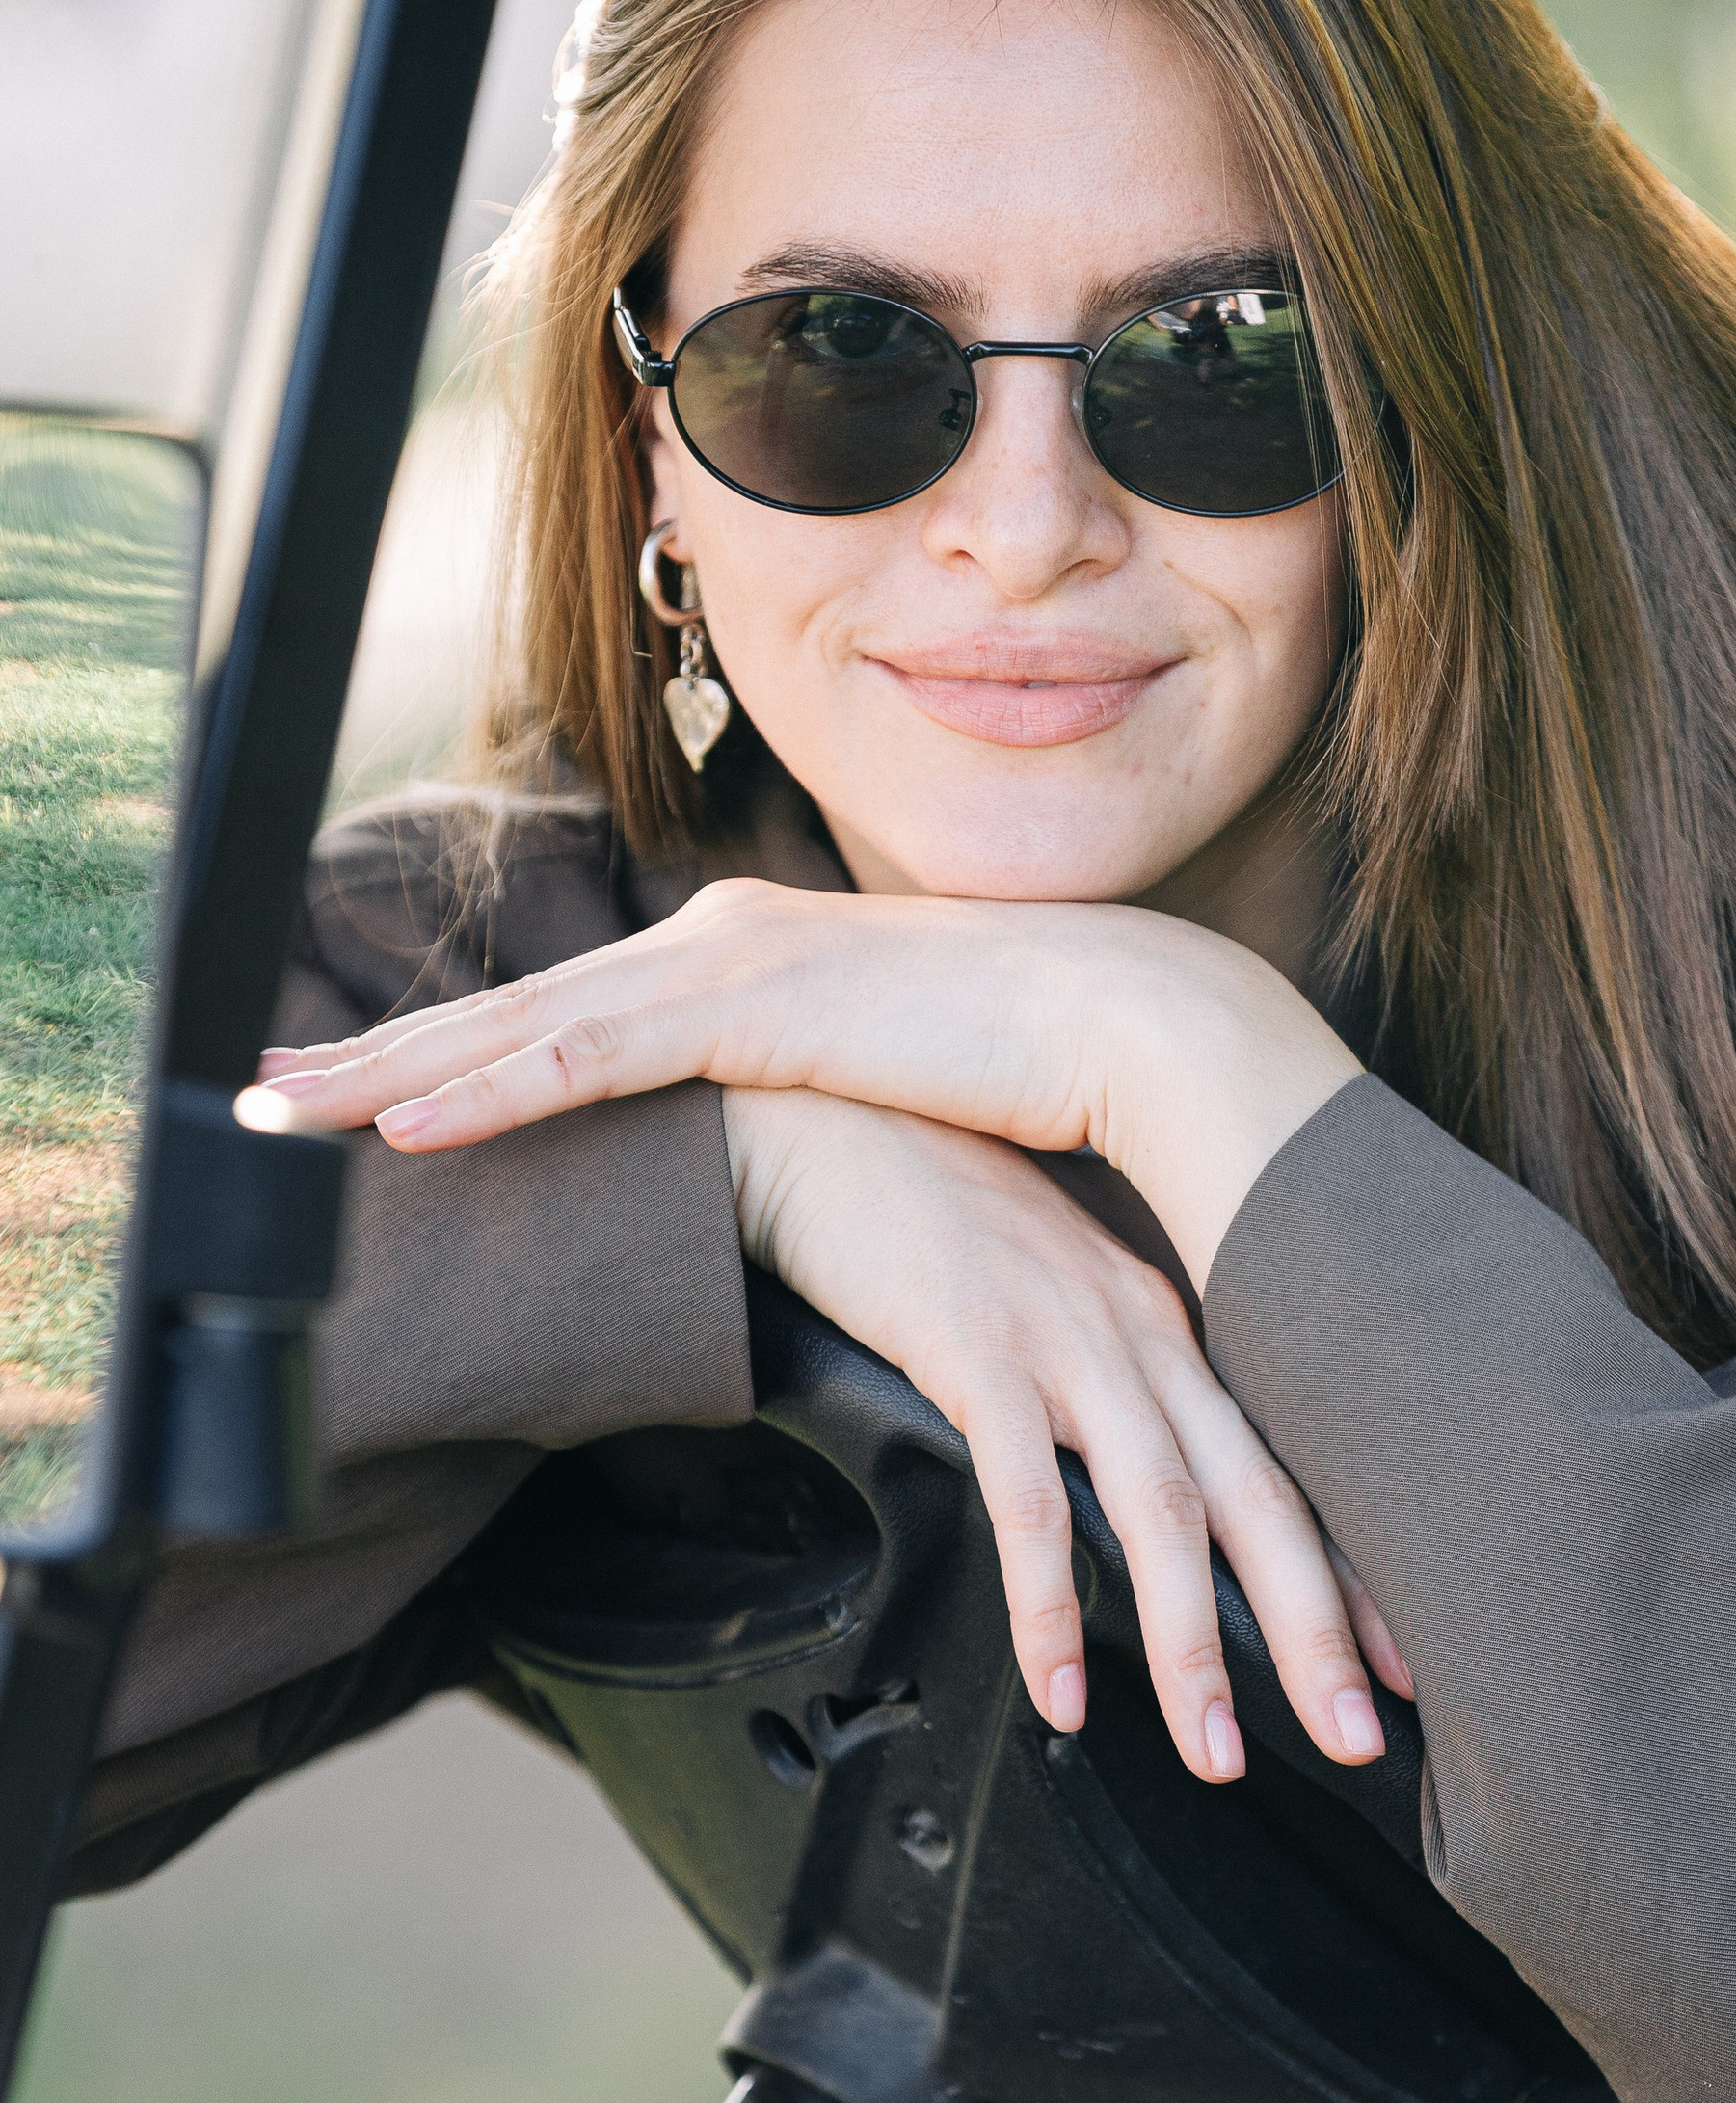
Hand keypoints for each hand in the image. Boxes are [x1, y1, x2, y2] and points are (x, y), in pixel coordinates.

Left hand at [244, 881, 1356, 1291]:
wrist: (1118, 1017)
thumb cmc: (1020, 1062)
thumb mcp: (879, 1080)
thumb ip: (804, 1100)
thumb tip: (778, 1160)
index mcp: (732, 959)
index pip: (557, 1012)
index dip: (443, 1049)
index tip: (349, 1088)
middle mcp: (706, 941)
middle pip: (504, 1009)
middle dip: (369, 1055)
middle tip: (250, 1093)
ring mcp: (721, 967)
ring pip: (515, 1027)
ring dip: (387, 1077)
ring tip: (278, 1112)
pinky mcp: (748, 1010)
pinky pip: (587, 1059)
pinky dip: (488, 1093)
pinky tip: (404, 1127)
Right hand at [723, 1087, 1410, 1779]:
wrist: (816, 1118)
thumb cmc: (921, 1213)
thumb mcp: (1040, 1297)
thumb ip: (1096, 1384)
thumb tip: (1130, 1495)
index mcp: (1164, 1326)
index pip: (1282, 1462)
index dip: (1346, 1568)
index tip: (1396, 1664)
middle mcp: (1139, 1334)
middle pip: (1254, 1498)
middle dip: (1316, 1627)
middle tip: (1358, 1738)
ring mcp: (1063, 1341)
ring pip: (1160, 1513)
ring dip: (1195, 1645)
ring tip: (1218, 1754)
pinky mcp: (974, 1352)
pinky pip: (1025, 1501)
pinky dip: (1048, 1605)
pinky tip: (1061, 1688)